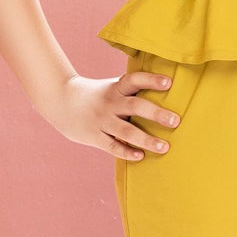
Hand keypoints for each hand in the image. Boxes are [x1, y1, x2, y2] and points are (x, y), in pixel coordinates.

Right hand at [40, 70, 180, 159]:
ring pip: (126, 131)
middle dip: (156, 114)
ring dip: (146, 139)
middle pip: (135, 106)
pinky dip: (126, 152)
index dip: (151, 80)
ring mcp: (101, 121)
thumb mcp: (112, 87)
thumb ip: (133, 89)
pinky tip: (141, 156)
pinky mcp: (94, 136)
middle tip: (176, 121)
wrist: (61, 101)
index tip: (169, 82)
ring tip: (165, 147)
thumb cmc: (98, 95)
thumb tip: (168, 87)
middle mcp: (110, 103)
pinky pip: (112, 146)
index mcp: (116, 88)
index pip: (134, 80)